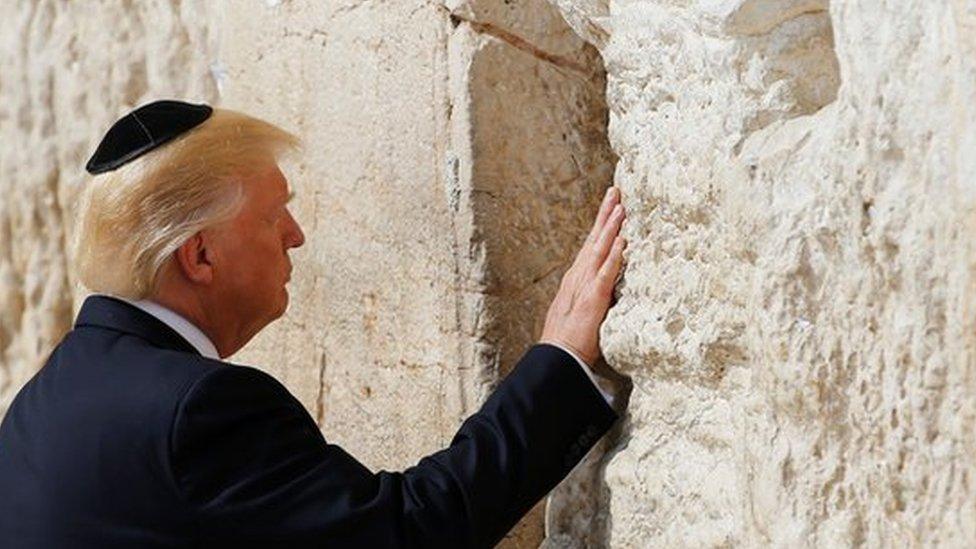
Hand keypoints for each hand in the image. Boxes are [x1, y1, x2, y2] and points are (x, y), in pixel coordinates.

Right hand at [540, 186, 626, 365]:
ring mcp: (584, 287)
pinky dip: (614, 256)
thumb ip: (596, 297)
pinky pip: (605, 273)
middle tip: (616, 191)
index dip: (602, 226)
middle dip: (605, 214)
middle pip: (594, 240)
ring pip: (599, 250)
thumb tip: (611, 289)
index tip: (612, 206)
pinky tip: (622, 240)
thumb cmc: (571, 341)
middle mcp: (578, 277)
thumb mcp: (584, 313)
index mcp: (577, 280)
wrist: (557, 358)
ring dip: (611, 227)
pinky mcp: (592, 299)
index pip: (591, 247)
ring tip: (621, 206)